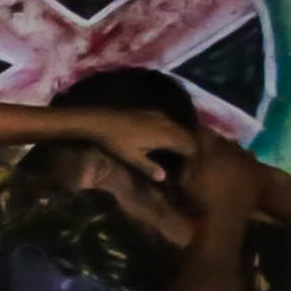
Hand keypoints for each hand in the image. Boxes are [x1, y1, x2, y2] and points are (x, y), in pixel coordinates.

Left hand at [73, 108, 197, 189]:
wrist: (100, 120)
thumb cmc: (115, 142)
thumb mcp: (131, 158)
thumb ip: (149, 167)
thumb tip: (163, 178)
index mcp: (165, 135)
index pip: (188, 147)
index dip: (190, 159)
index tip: (186, 171)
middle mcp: (167, 123)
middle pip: (188, 137)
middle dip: (189, 150)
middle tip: (184, 165)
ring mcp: (160, 115)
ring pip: (180, 129)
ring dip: (182, 141)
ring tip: (177, 156)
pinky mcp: (154, 112)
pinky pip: (171, 122)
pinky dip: (174, 132)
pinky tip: (167, 141)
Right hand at [182, 130, 267, 211]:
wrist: (224, 220)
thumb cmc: (200, 200)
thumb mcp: (184, 179)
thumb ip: (187, 160)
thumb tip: (187, 148)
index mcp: (213, 150)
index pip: (204, 132)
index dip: (197, 133)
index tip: (192, 137)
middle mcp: (234, 151)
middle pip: (224, 140)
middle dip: (215, 142)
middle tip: (208, 149)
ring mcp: (250, 161)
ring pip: (239, 149)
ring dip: (231, 152)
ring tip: (225, 159)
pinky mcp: (260, 173)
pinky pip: (253, 162)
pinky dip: (246, 163)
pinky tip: (241, 169)